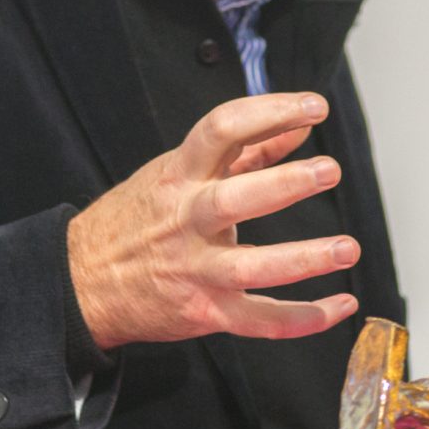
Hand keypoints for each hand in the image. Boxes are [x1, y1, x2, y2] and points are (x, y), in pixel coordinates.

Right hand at [67, 93, 361, 349]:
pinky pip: (260, 321)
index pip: (221, 130)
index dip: (268, 112)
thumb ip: (246, 150)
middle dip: (284, 184)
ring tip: (347, 247)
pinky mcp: (206, 311)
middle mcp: (187, 221)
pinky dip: (304, 318)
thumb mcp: (180, 173)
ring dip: (303, 259)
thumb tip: (298, 128)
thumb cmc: (138, 219)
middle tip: (329, 170)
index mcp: (180, 177)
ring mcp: (196, 270)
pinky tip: (341, 304)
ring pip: (251, 268)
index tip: (312, 107)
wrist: (81, 283)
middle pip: (233, 199)